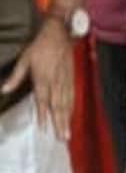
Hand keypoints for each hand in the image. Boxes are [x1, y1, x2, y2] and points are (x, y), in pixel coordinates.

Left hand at [0, 18, 73, 139]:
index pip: (43, 100)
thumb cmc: (40, 46)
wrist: (60, 34)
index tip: (43, 129)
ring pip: (67, 103)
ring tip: (67, 133)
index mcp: (43, 77)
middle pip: (58, 106)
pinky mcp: (71, 78)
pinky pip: (72, 96)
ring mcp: (65, 80)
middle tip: (62, 138)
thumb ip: (16, 76)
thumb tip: (4, 90)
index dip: (43, 115)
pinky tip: (70, 116)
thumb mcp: (24, 59)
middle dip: (60, 122)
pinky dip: (71, 108)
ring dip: (67, 119)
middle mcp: (56, 81)